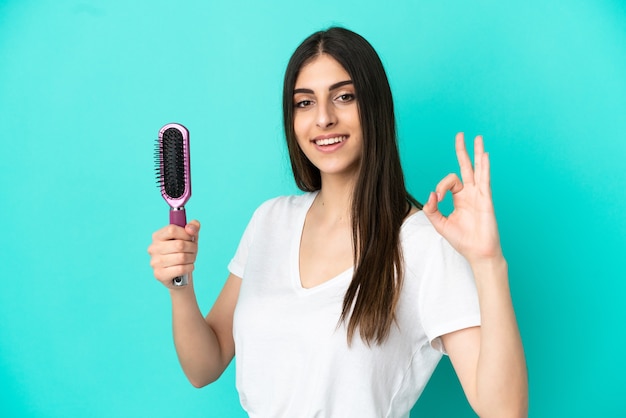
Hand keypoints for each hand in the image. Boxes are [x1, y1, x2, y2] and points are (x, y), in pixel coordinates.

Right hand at [147, 220, 199, 287]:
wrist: (180, 276)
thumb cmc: (184, 253)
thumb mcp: (190, 237)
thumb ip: (193, 227)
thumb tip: (190, 228)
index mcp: (157, 236)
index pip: (172, 229)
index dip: (186, 234)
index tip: (190, 238)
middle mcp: (153, 248)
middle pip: (179, 244)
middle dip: (192, 248)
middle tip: (193, 251)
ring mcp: (154, 262)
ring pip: (182, 257)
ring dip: (191, 258)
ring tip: (190, 259)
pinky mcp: (159, 274)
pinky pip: (181, 269)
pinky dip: (189, 267)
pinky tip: (188, 267)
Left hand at [422, 133, 502, 264]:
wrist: (478, 252)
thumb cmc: (462, 240)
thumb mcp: (440, 224)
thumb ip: (432, 210)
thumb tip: (429, 195)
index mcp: (460, 198)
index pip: (449, 182)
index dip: (440, 187)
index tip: (436, 199)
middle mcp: (470, 194)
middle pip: (465, 167)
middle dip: (462, 151)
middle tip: (460, 135)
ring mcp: (479, 195)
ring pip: (477, 169)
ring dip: (477, 153)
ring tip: (477, 138)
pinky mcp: (486, 200)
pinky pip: (485, 180)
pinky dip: (484, 167)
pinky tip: (484, 155)